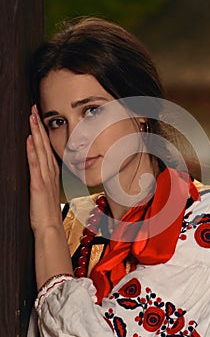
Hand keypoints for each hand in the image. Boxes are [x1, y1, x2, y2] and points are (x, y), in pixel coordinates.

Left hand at [26, 105, 61, 233]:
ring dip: (36, 133)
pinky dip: (33, 151)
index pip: (47, 148)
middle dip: (39, 126)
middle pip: (44, 144)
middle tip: (34, 109)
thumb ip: (45, 179)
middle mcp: (50, 172)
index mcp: (52, 173)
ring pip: (41, 150)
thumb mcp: (47, 193)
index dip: (43, 132)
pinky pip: (35, 164)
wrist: (49, 227)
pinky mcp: (38, 184)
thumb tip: (42, 170)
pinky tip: (30, 139)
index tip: (39, 118)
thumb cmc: (47, 212)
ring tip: (32, 117)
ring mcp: (45, 177)